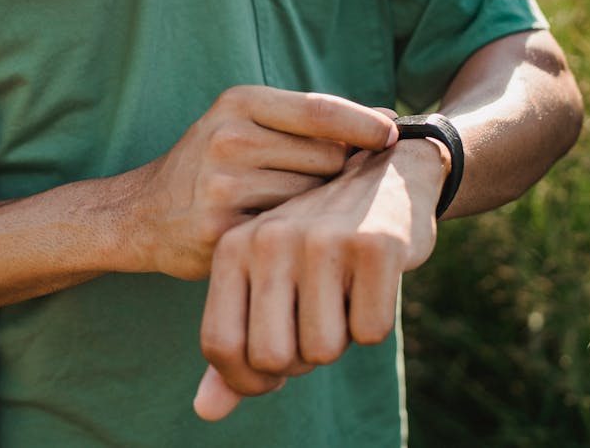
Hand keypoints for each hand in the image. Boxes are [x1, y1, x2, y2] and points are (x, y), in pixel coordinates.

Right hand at [130, 85, 397, 279]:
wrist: (141, 214)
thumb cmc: (207, 165)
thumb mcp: (242, 122)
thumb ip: (308, 121)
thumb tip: (390, 121)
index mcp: (238, 103)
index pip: (321, 110)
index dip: (366, 126)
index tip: (393, 137)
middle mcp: (229, 138)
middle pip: (328, 157)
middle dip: (336, 173)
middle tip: (320, 185)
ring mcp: (224, 186)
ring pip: (314, 198)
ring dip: (317, 208)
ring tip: (294, 210)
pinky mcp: (223, 230)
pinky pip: (290, 232)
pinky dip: (296, 234)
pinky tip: (280, 233)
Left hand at [193, 138, 449, 419]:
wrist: (384, 178)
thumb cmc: (315, 247)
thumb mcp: (266, 285)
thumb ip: (236, 346)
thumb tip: (205, 411)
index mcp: (232, 248)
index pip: (219, 345)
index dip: (245, 379)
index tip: (272, 374)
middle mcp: (269, 239)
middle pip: (273, 356)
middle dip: (300, 360)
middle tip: (316, 323)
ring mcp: (322, 239)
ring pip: (325, 349)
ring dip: (341, 339)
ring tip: (343, 294)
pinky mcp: (376, 245)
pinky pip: (372, 333)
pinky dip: (376, 322)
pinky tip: (373, 281)